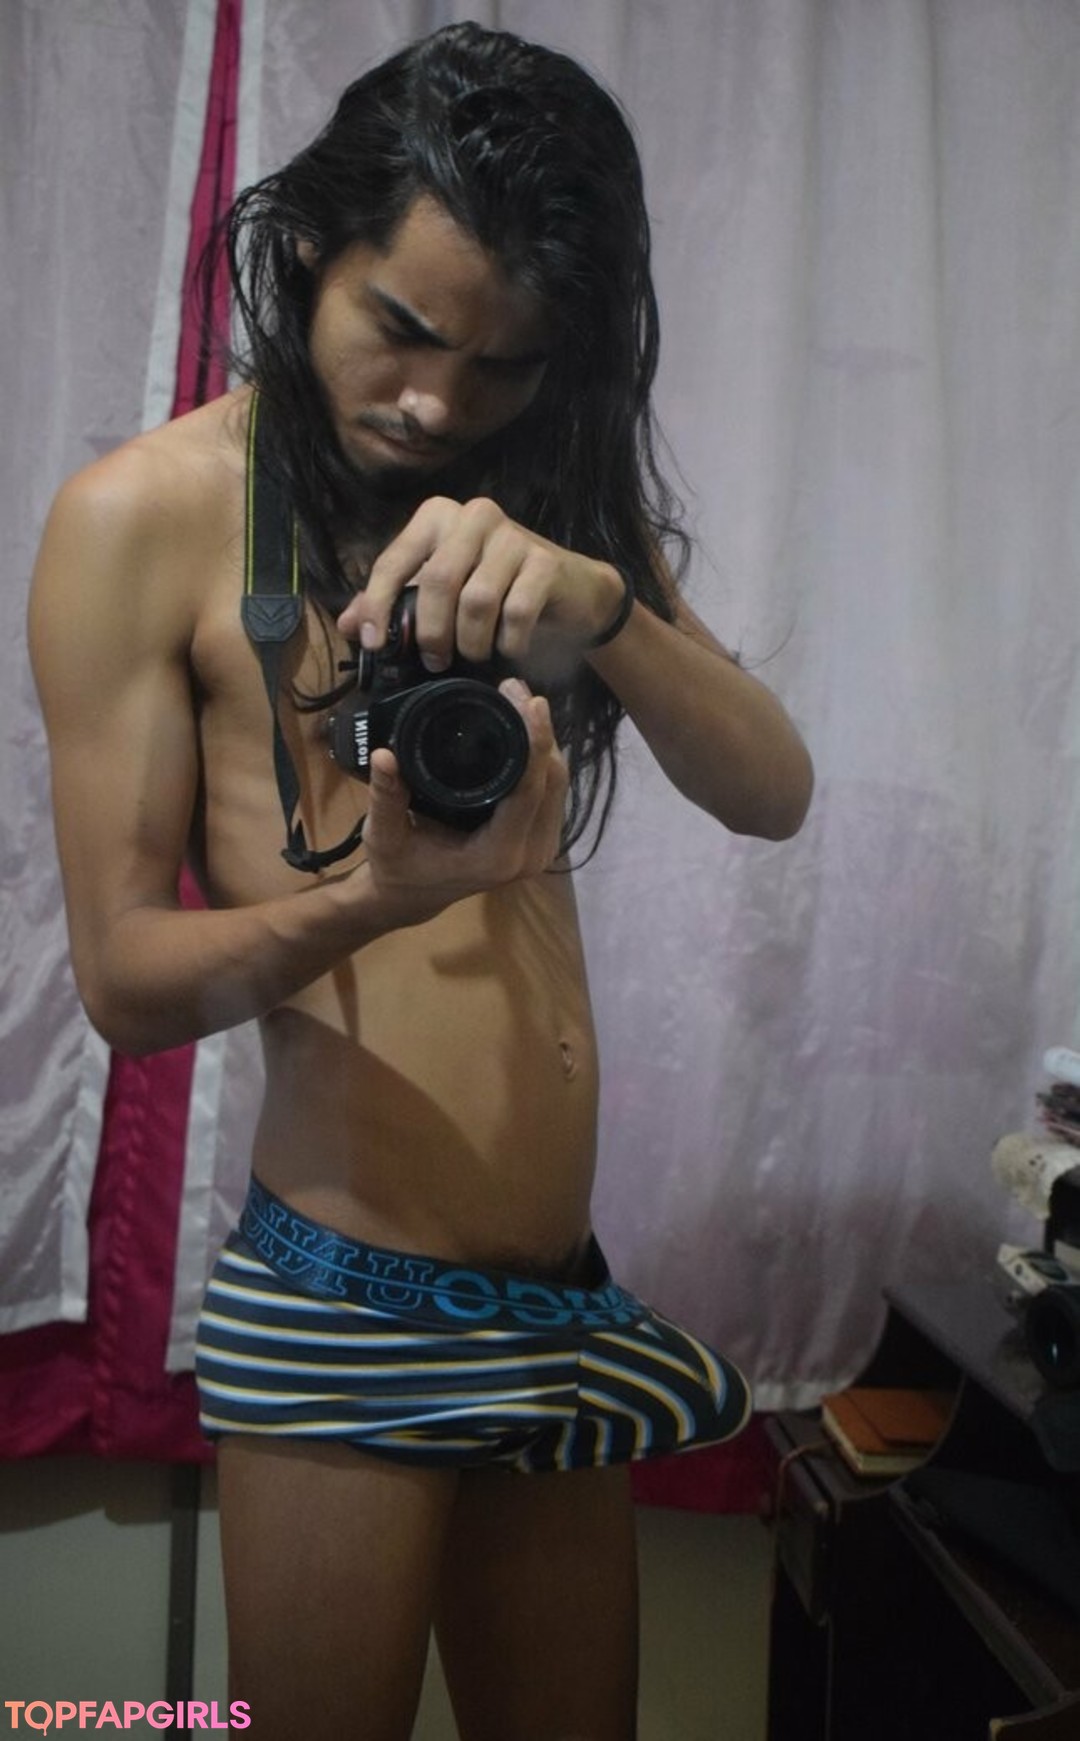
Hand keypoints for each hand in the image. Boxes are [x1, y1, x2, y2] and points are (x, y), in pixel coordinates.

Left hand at [336, 496, 625, 672]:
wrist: (569, 589)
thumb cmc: (496, 588)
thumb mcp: (441, 592)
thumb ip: (394, 602)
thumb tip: (348, 625)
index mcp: (438, 517)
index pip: (395, 560)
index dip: (378, 605)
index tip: (373, 644)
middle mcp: (474, 515)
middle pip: (437, 581)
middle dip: (430, 632)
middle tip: (434, 661)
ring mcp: (512, 536)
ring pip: (476, 600)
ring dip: (471, 641)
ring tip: (473, 656)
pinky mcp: (544, 562)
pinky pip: (516, 612)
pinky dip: (508, 642)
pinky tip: (508, 649)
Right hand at [355, 678, 568, 927]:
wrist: (411, 897)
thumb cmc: (397, 867)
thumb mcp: (384, 835)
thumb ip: (385, 798)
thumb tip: (384, 754)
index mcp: (496, 855)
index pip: (528, 790)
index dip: (535, 742)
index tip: (530, 701)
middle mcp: (527, 856)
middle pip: (553, 782)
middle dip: (541, 731)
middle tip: (515, 690)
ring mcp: (539, 851)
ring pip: (559, 784)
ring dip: (545, 741)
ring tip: (519, 700)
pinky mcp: (539, 840)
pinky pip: (552, 792)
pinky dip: (543, 758)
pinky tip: (526, 728)